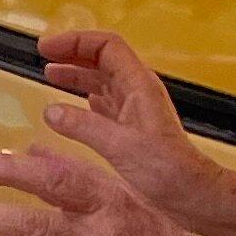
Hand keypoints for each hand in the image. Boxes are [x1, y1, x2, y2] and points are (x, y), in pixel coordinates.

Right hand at [34, 29, 222, 227]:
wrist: (192, 194)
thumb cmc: (167, 169)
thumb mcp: (120, 146)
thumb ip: (83, 126)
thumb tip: (50, 111)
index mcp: (138, 86)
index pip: (106, 46)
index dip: (75, 41)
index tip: (46, 48)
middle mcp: (137, 91)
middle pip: (102, 58)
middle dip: (72, 53)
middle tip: (43, 56)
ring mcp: (135, 108)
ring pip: (102, 79)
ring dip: (76, 73)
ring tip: (50, 74)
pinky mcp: (131, 127)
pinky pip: (103, 101)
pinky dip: (82, 97)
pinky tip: (69, 106)